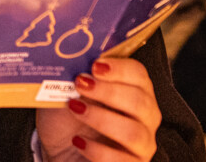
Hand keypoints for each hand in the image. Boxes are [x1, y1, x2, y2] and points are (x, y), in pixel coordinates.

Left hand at [35, 58, 160, 161]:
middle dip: (109, 91)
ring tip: (75, 109)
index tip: (94, 65)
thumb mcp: (67, 91)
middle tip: (80, 83)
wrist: (59, 149)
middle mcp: (146, 116)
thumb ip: (76, 74)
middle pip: (140, 101)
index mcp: (135, 90)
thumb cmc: (68, 117)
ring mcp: (142, 144)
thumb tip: (72, 54)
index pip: (139, 74)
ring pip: (134, 132)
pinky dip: (98, 151)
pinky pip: (123, 161)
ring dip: (101, 118)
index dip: (119, 68)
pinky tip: (78, 141)